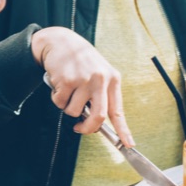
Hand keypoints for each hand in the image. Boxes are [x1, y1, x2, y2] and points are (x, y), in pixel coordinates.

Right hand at [31, 27, 133, 147]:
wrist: (60, 41)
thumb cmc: (80, 62)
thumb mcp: (98, 74)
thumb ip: (99, 96)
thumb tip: (96, 124)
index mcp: (112, 80)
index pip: (118, 111)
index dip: (123, 130)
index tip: (128, 144)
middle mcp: (101, 79)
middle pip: (98, 117)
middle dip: (87, 128)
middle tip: (79, 128)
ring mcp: (84, 80)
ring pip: (74, 112)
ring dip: (67, 106)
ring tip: (68, 89)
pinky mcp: (67, 81)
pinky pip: (60, 103)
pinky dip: (57, 98)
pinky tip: (59, 84)